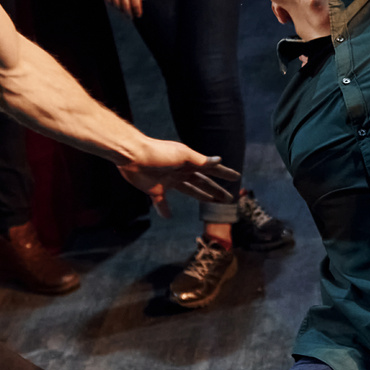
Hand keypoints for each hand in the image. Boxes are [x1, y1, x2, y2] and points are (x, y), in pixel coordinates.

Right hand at [99, 0, 144, 17]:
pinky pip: (109, 1)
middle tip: (131, 17)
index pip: (136, 4)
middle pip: (126, 8)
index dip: (138, 11)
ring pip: (117, 6)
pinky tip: (115, 6)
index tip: (139, 15)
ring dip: (121, 11)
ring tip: (124, 13)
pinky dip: (112, 5)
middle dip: (130, 15)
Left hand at [117, 142, 238, 215]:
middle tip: (227, 199)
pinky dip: (164, 209)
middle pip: (202, 183)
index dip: (223, 173)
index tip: (236, 177)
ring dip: (200, 196)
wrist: (133, 156)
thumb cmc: (159, 153)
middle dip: (215, 190)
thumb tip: (219, 161)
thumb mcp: (182, 155)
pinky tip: (168, 217)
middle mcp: (181, 172)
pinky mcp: (154, 189)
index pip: (211, 169)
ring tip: (211, 203)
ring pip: (188, 191)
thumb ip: (200, 161)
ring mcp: (168, 181)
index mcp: (189, 163)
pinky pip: (161, 202)